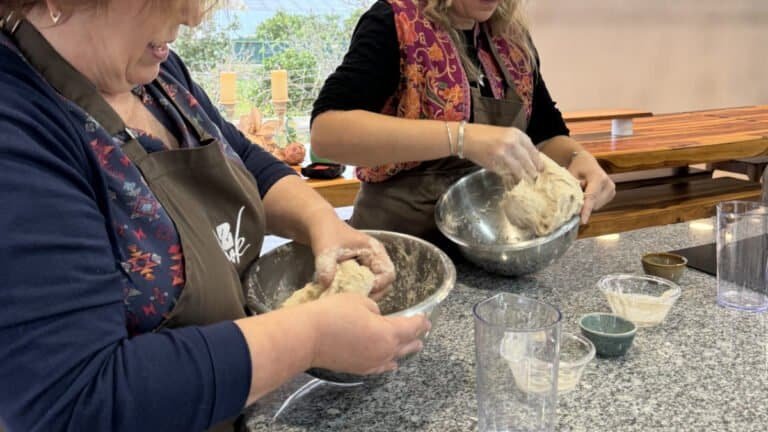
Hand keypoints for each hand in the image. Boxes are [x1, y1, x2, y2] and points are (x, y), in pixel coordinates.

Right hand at [307, 293, 430, 374]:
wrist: (308, 337)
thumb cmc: (333, 314)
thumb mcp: (359, 301)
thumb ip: (374, 310)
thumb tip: (375, 317)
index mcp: (388, 333)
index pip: (411, 327)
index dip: (420, 322)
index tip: (426, 319)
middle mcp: (384, 351)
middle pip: (406, 345)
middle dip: (416, 338)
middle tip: (424, 333)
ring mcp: (371, 362)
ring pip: (394, 357)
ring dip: (404, 351)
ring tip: (413, 348)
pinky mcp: (358, 369)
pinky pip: (381, 366)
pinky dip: (389, 363)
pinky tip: (391, 364)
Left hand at [310, 217, 394, 299]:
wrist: (319, 227)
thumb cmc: (327, 233)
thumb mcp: (326, 249)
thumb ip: (326, 266)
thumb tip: (326, 284)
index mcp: (374, 250)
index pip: (388, 273)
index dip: (378, 285)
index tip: (362, 290)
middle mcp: (376, 259)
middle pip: (385, 284)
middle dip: (372, 294)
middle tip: (354, 300)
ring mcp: (369, 267)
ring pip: (376, 288)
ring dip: (364, 295)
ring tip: (348, 299)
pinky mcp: (360, 273)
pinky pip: (364, 287)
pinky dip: (357, 293)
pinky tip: (344, 295)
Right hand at [462, 124, 543, 183]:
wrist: (465, 137)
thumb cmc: (483, 135)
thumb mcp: (503, 134)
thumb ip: (515, 144)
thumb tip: (526, 159)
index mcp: (516, 133)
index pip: (532, 149)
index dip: (537, 160)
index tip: (541, 168)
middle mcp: (513, 141)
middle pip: (528, 160)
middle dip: (533, 170)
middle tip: (536, 178)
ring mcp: (505, 150)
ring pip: (520, 168)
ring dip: (524, 176)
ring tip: (528, 182)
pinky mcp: (497, 160)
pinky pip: (508, 171)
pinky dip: (512, 177)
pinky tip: (514, 181)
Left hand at [568, 152, 615, 222]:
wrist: (586, 161)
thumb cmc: (576, 167)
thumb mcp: (570, 175)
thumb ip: (572, 189)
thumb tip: (572, 205)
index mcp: (598, 177)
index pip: (591, 197)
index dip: (586, 210)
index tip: (583, 221)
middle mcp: (608, 184)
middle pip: (594, 203)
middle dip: (583, 203)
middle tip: (577, 191)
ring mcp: (612, 189)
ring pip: (596, 206)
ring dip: (588, 203)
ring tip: (584, 190)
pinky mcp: (612, 193)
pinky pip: (599, 204)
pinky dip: (592, 202)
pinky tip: (589, 192)